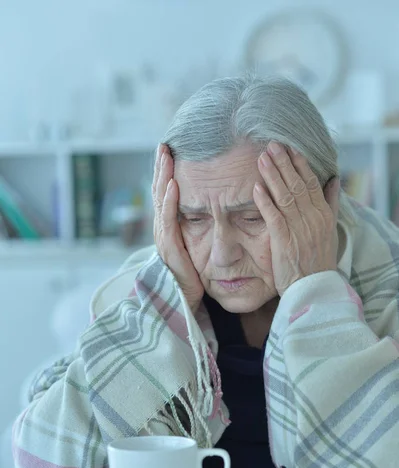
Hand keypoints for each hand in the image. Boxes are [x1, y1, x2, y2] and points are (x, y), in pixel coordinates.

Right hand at [152, 144, 203, 312]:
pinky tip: (172, 186)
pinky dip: (169, 203)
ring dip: (162, 178)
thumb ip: (202, 227)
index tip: (172, 150)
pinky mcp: (169, 250)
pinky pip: (168, 222)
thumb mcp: (200, 247)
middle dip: (161, 168)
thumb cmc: (197, 276)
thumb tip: (220, 206)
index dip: (168, 172)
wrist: (188, 303)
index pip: (168, 193)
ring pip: (160, 203)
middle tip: (165, 145)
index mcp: (172, 227)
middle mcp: (164, 230)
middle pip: (160, 192)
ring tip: (165, 156)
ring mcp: (164, 239)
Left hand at [254, 142, 339, 296]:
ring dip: (272, 176)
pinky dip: (265, 201)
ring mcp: (298, 229)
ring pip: (284, 196)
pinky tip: (256, 188)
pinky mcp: (284, 241)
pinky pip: (273, 216)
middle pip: (297, 184)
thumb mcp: (329, 231)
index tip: (290, 148)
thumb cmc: (318, 261)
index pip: (312, 183)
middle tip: (272, 145)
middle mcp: (312, 219)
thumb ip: (330, 204)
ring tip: (262, 159)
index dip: (300, 164)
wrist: (314, 289)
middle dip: (284, 163)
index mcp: (323, 215)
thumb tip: (334, 180)